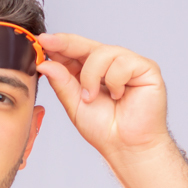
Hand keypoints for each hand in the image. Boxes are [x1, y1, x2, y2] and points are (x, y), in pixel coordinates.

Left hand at [36, 34, 169, 160]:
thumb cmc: (105, 130)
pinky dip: (115, 81)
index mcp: (92, 72)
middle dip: (66, 44)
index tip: (41, 40)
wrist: (126, 147)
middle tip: (48, 43)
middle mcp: (110, 64)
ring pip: (102, 52)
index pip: (74, 52)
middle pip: (86, 44)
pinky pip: (123, 63)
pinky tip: (119, 96)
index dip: (58, 44)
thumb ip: (62, 82)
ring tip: (93, 97)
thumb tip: (45, 64)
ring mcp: (128, 64)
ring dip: (92, 76)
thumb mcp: (75, 104)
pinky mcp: (146, 68)